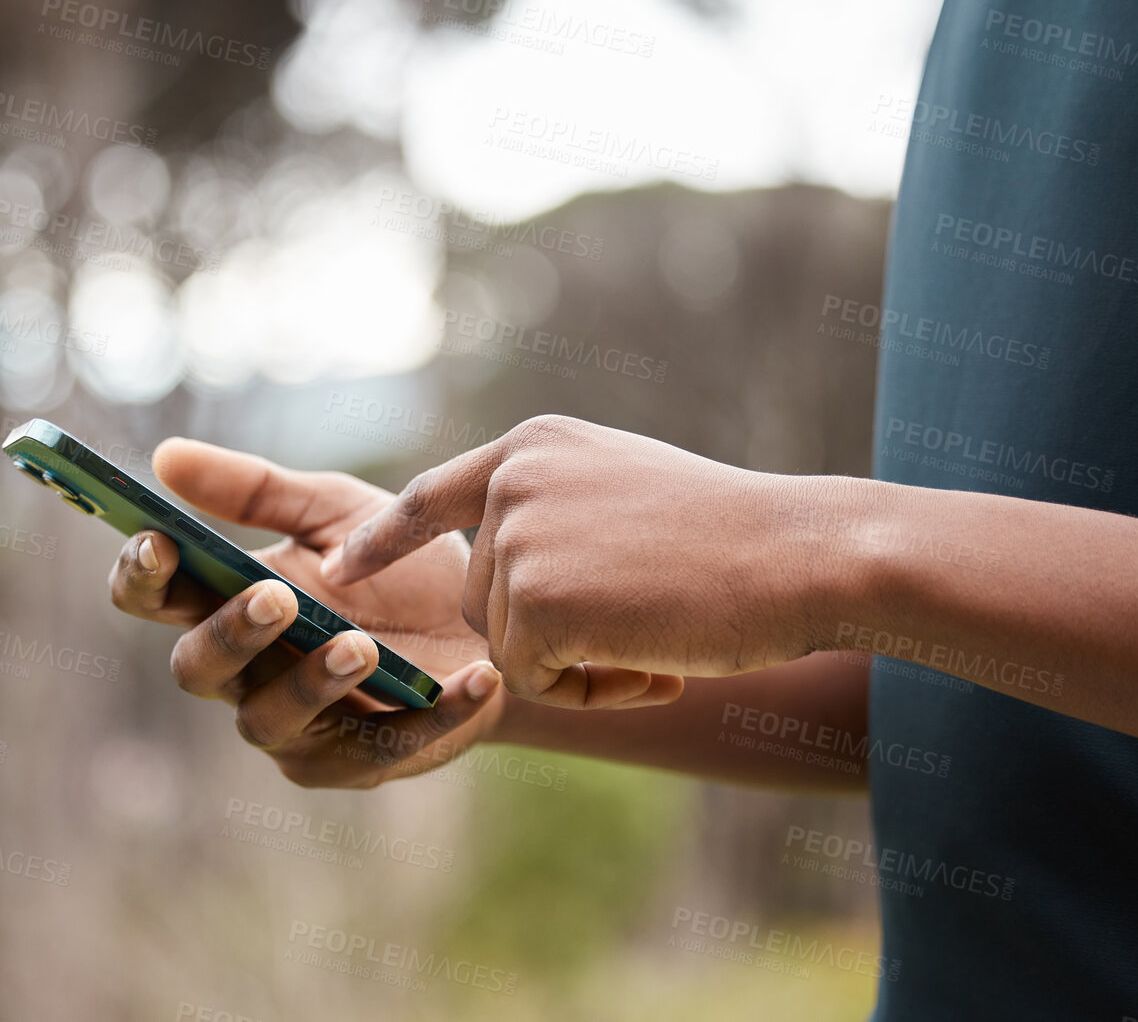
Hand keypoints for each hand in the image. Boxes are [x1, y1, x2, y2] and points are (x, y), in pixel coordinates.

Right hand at [107, 438, 504, 787]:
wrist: (485, 624)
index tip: (158, 542)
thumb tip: (166, 456)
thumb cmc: (396, 570)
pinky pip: (385, 747)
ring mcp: (299, 727)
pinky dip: (433, 713)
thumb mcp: (335, 512)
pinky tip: (474, 676)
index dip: (141, 576)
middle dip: (230, 633)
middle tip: (276, 596)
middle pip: (196, 667)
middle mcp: (246, 675)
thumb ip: (257, 491)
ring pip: (270, 720)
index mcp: (228, 606)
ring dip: (311, 682)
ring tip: (362, 645)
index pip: (157, 599)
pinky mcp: (363, 762)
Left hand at [324, 415, 843, 707]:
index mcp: (533, 446)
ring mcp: (521, 536)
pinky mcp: (538, 599)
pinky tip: (653, 662)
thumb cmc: (732, 535)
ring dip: (575, 664)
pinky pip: (529, 679)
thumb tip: (496, 564)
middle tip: (640, 630)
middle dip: (547, 632)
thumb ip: (554, 509)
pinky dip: (588, 690)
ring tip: (656, 638)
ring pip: (504, 643)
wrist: (800, 555)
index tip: (337, 570)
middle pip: (481, 596)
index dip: (383, 540)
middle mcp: (514, 480)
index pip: (431, 494)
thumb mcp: (625, 489)